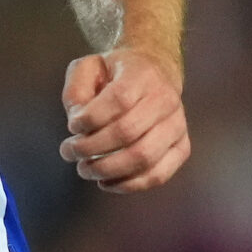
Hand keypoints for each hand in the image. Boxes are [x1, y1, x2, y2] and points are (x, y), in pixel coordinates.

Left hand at [59, 50, 189, 192]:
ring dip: (108, 169)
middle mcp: (166, 99)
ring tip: (84, 169)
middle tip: (70, 152)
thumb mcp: (89, 66)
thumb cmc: (116, 72)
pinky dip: (129, 185)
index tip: (72, 126)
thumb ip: (76, 90)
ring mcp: (177, 125)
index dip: (91, 118)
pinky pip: (158, 175)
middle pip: (128, 132)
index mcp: (143, 75)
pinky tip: (106, 182)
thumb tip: (76, 123)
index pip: (119, 99)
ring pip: (144, 157)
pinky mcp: (181, 147)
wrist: (155, 70)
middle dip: (92, 147)